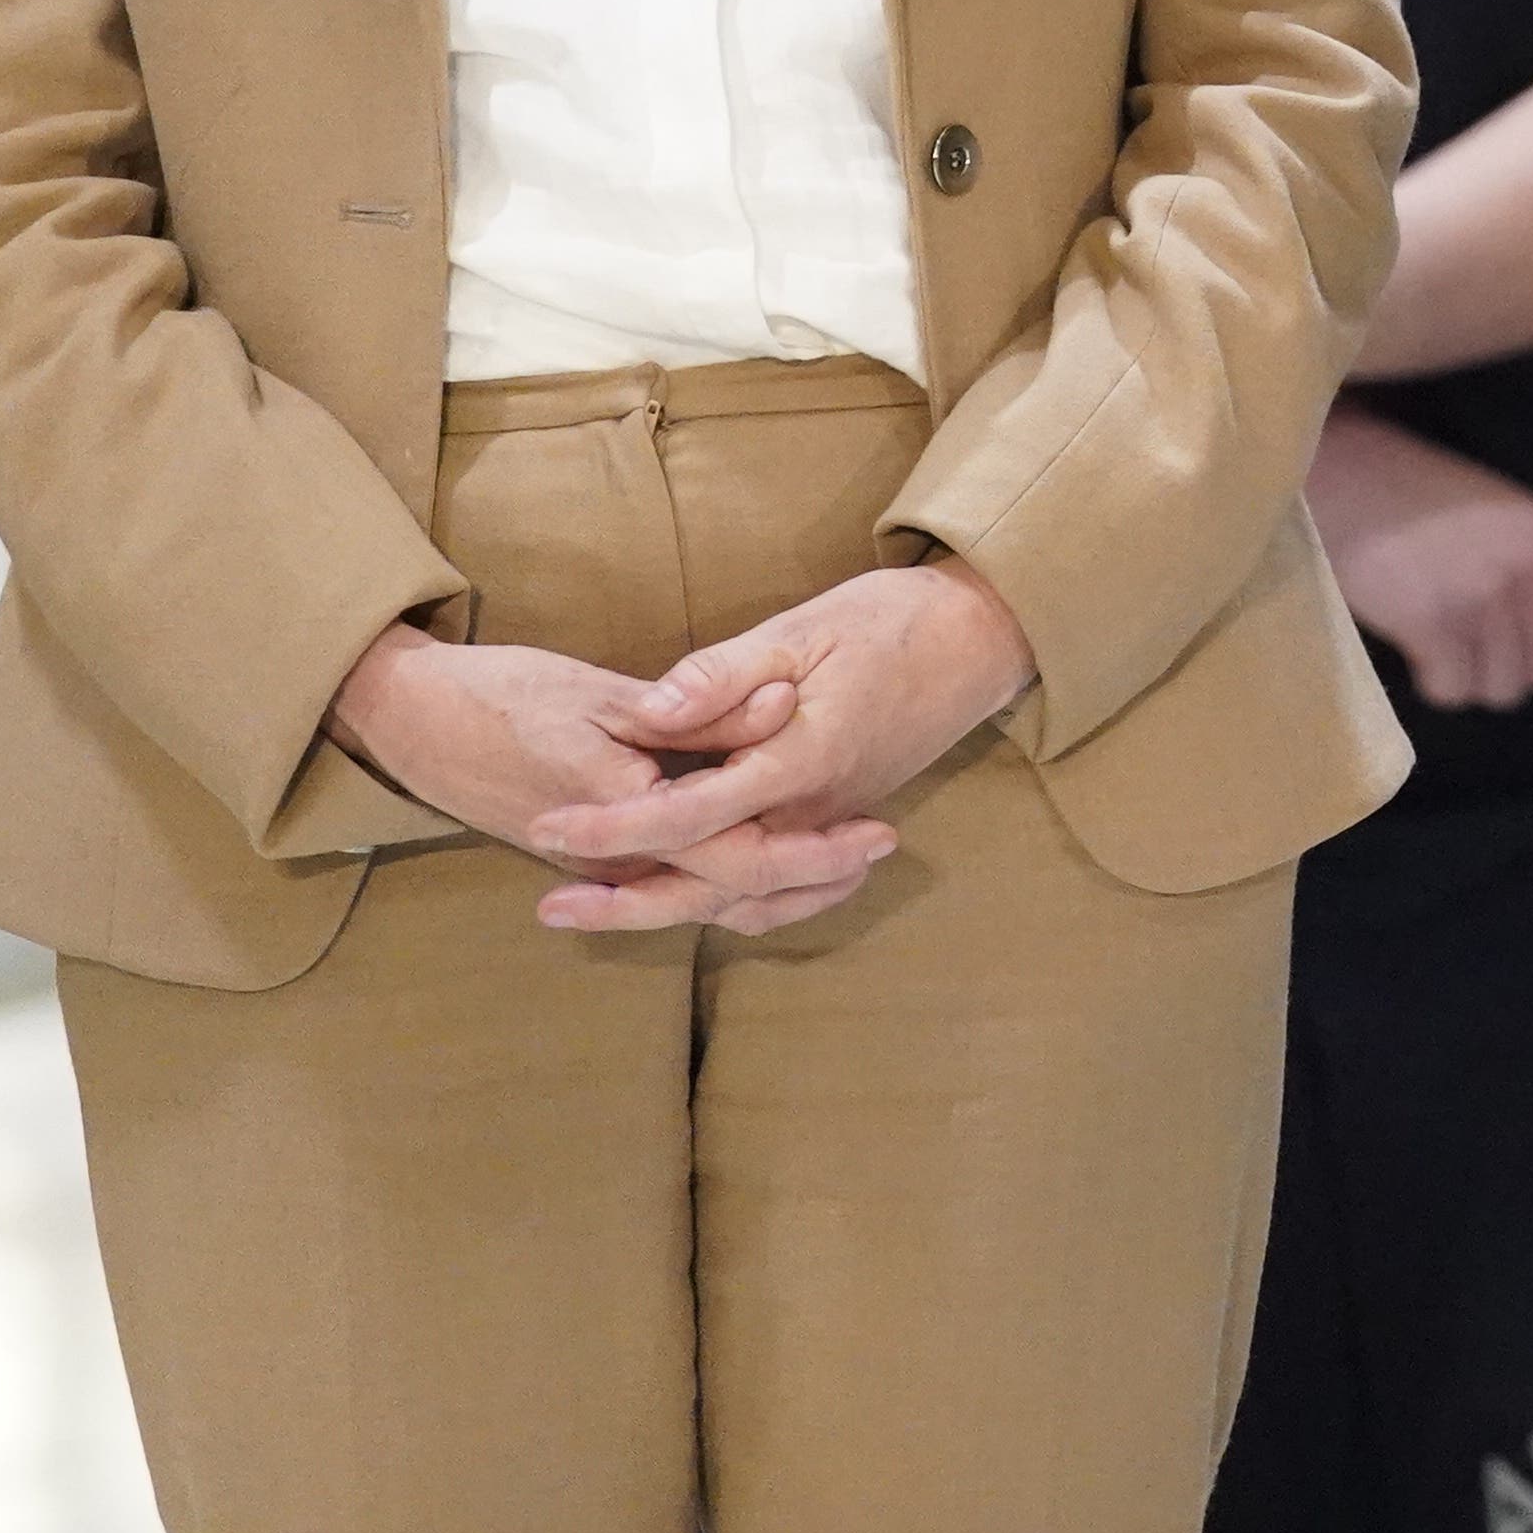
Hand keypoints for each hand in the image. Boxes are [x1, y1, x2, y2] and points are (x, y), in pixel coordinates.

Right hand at [328, 629, 895, 933]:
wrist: (409, 721)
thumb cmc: (501, 695)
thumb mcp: (601, 695)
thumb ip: (696, 707)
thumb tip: (779, 707)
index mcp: (624, 817)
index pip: (738, 858)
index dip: (814, 849)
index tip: (878, 831)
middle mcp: (616, 859)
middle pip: (733, 890)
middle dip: (812, 876)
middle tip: (881, 844)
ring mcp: (603, 864)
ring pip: (707, 893)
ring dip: (780, 882)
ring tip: (847, 855)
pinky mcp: (596, 854)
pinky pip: (677, 879)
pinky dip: (732, 871)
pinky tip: (773, 846)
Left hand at [521, 564, 1034, 930]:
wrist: (982, 640)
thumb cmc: (893, 621)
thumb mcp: (806, 627)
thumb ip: (726, 675)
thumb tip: (652, 712)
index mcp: (801, 760)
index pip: (692, 814)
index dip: (614, 828)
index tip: (549, 826)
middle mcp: (816, 810)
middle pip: (711, 882)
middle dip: (626, 902)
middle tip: (550, 909)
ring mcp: (831, 824)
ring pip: (745, 898)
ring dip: (668, 912)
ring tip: (595, 912)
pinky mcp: (839, 822)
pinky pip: (781, 891)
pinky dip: (731, 908)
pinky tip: (689, 899)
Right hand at [1309, 403, 1532, 712]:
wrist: (1342, 472)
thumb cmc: (1414, 494)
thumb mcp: (1502, 515)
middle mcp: (1531, 566)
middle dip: (1513, 672)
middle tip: (1472, 651)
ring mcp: (1484, 594)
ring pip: (1503, 688)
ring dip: (1471, 680)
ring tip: (1441, 644)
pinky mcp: (1433, 619)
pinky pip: (1453, 689)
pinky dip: (1434, 684)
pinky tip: (1414, 651)